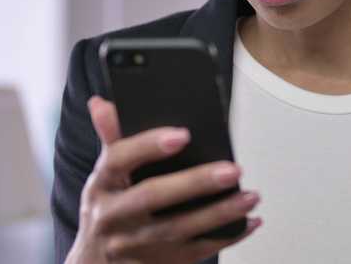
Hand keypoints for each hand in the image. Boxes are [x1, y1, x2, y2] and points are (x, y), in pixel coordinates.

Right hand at [66, 95, 261, 263]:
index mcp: (100, 184)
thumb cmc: (105, 210)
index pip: (118, 159)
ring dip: (219, 213)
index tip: (182, 134)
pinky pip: (195, 252)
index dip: (148, 146)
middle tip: (232, 170)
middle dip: (195, 183)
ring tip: (250, 196)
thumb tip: (101, 103)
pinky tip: (248, 222)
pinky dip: (226, 237)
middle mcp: (113, 216)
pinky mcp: (157, 263)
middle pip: (153, 196)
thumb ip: (112, 138)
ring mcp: (134, 244)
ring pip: (179, 229)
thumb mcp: (103, 176)